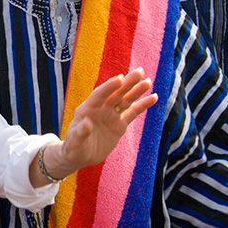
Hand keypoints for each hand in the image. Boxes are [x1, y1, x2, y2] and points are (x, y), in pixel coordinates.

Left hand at [40, 68, 157, 181]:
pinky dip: (143, 105)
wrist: (80, 156)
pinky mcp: (120, 125)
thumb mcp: (75, 141)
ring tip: (148, 81)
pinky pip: (133, 113)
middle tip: (139, 71)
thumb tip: (86, 123)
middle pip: (115, 93)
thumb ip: (81, 132)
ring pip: (126, 101)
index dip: (109, 87)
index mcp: (87, 109)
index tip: (120, 79)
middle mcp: (100, 109)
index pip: (99, 95)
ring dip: (136, 91)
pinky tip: (153, 97)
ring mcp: (111, 116)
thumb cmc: (74, 147)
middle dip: (127, 83)